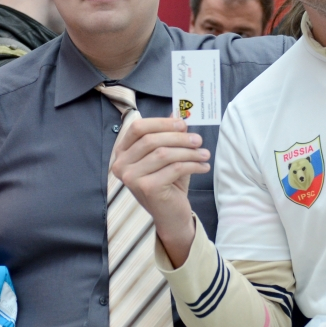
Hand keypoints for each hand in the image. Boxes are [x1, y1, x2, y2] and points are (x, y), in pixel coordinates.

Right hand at [110, 116, 209, 266]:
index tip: (183, 124)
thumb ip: (168, 134)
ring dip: (188, 151)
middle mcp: (121, 165)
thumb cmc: (168, 182)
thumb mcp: (168, 155)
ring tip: (204, 154)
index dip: (162, 123)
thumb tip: (178, 111)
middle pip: (151, 140)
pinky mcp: (147, 188)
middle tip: (198, 140)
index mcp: (122, 153)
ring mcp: (131, 178)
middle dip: (179, 137)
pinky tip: (203, 166)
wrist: (171, 214)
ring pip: (164, 154)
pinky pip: (174, 168)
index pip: (138, 128)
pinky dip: (193, 165)